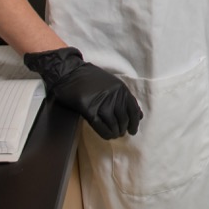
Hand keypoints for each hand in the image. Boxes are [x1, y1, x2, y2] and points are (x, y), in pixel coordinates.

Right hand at [25, 47, 142, 138]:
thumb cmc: (90, 78)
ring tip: (114, 135)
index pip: (133, 110)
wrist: (69, 72)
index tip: (133, 130)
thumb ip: (124, 97)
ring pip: (113, 124)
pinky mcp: (89, 109)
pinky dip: (105, 133)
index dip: (134, 122)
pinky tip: (107, 136)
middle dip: (123, 129)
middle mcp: (114, 96)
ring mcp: (101, 103)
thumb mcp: (112, 83)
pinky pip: (100, 126)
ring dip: (114, 132)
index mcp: (121, 89)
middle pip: (123, 119)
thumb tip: (138, 115)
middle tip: (120, 133)